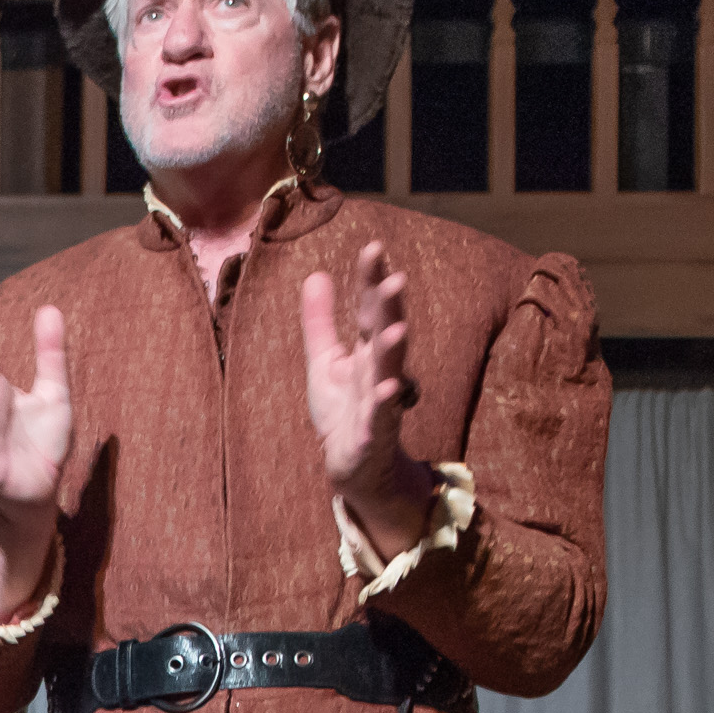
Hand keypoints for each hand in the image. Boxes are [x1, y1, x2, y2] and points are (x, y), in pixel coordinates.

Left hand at [299, 243, 429, 540]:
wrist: (352, 465)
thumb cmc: (342, 411)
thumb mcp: (324, 362)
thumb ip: (320, 321)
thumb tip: (316, 274)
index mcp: (366, 351)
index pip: (370, 309)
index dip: (371, 280)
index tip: (373, 247)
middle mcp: (378, 371)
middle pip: (386, 333)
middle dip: (391, 309)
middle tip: (396, 278)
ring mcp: (379, 402)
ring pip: (389, 373)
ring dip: (393, 353)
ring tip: (397, 331)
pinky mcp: (374, 434)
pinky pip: (380, 418)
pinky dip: (383, 407)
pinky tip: (386, 393)